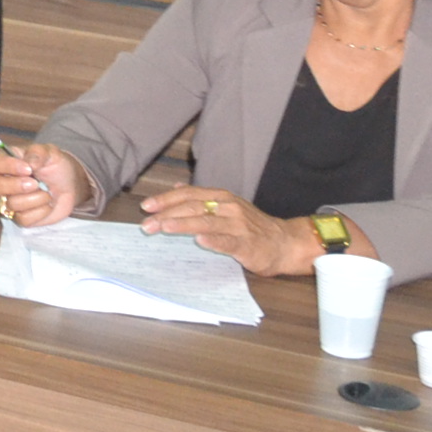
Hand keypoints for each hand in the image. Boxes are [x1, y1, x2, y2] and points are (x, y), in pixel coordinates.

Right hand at [0, 140, 88, 227]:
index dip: (6, 166)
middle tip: (35, 183)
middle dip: (14, 186)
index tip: (27, 169)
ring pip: (11, 204)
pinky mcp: (21, 217)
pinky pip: (23, 219)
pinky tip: (48, 204)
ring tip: (47, 192)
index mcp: (5, 161)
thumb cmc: (55, 165)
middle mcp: (3, 181)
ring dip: (34, 199)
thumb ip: (38, 153)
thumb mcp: (50, 153)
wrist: (70, 185)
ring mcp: (10, 200)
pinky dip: (40, 212)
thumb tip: (29, 162)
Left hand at [139, 185, 316, 275]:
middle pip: (192, 208)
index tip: (146, 206)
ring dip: (183, 224)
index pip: (188, 195)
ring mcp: (238, 226)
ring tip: (164, 226)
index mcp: (221, 197)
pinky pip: (228, 242)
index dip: (166, 199)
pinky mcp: (247, 244)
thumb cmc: (251, 226)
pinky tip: (200, 241)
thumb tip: (176, 187)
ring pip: (206, 223)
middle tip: (146, 224)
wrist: (284, 243)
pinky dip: (213, 241)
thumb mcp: (226, 205)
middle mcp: (228, 207)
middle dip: (167, 214)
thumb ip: (201, 198)